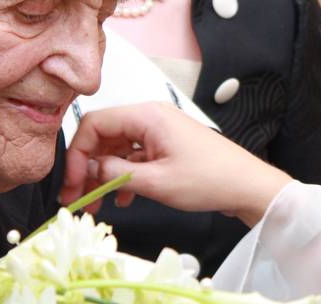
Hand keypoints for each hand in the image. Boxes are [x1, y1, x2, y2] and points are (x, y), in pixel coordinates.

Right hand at [62, 102, 291, 225]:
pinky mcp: (166, 147)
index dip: (76, 153)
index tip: (72, 183)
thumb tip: (86, 169)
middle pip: (103, 136)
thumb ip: (115, 173)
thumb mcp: (156, 181)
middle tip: (77, 199)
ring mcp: (159, 132)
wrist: (248, 186)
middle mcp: (150, 118)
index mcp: (147, 116)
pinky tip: (121, 199)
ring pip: (116, 149)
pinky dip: (122, 176)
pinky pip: (133, 157)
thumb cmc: (209, 180)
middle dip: (86, 167)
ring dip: (102, 176)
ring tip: (96, 205)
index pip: (94, 123)